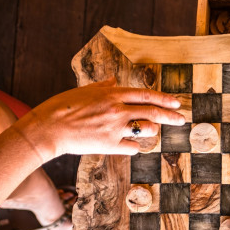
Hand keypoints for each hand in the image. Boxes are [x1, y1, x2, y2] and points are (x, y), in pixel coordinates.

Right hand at [15, 78, 183, 160]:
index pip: (146, 94)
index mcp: (112, 93)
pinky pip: (132, 148)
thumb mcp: (83, 91)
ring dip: (150, 131)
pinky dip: (133, 147)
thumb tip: (112, 81)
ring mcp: (115, 128)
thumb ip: (102, 86)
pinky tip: (127, 145)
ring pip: (146, 130)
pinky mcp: (110, 145)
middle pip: (152, 112)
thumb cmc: (62, 107)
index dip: (164, 99)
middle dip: (171, 116)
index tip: (177, 102)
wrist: (48, 129)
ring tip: (149, 131)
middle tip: (182, 120)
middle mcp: (117, 109)